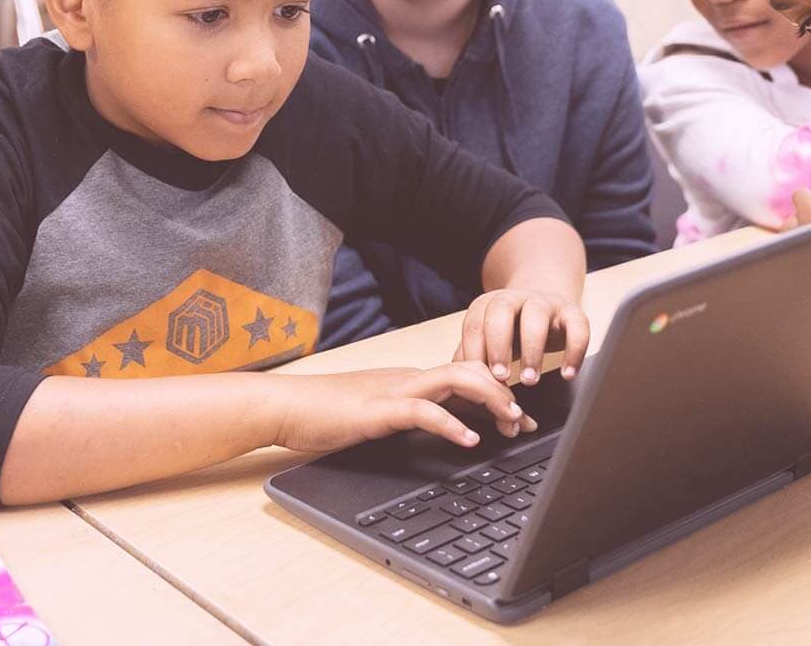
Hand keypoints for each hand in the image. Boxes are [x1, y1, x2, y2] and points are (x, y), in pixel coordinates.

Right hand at [272, 362, 535, 453]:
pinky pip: (424, 411)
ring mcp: (395, 391)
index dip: (501, 394)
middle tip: (525, 423)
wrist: (285, 406)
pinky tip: (470, 440)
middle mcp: (410, 379)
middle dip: (505, 393)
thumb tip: (445, 431)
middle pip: (472, 369)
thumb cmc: (328, 414)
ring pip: (457, 380)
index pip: (467, 377)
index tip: (523, 419)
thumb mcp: (381, 415)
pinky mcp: (379, 410)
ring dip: (491, 400)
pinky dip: (452, 424)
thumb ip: (412, 418)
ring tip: (511, 422)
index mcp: (413, 381)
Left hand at [454, 287, 590, 384]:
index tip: (479, 379)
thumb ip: (471, 356)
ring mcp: (545, 302)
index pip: (475, 324)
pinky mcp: (572, 312)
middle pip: (501, 311)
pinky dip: (574, 351)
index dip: (475, 351)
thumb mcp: (488, 341)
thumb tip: (455, 380)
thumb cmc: (511, 332)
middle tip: (501, 377)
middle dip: (499, 344)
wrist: (546, 308)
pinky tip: (568, 374)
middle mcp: (515, 298)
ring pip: (537, 316)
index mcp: (488, 305)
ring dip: (533, 349)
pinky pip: (577, 327)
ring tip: (531, 379)